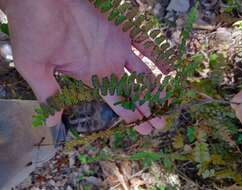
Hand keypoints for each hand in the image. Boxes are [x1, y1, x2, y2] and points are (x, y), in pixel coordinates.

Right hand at [5, 0, 165, 133]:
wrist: (39, 0)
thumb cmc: (33, 31)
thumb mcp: (36, 69)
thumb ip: (48, 96)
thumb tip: (52, 127)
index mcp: (91, 77)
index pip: (116, 103)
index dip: (131, 117)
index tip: (144, 130)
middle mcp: (106, 66)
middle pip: (133, 92)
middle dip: (147, 108)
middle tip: (161, 124)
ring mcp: (116, 48)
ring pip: (142, 72)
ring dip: (155, 86)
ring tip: (168, 102)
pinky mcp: (121, 30)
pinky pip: (145, 44)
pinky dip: (157, 56)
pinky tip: (169, 69)